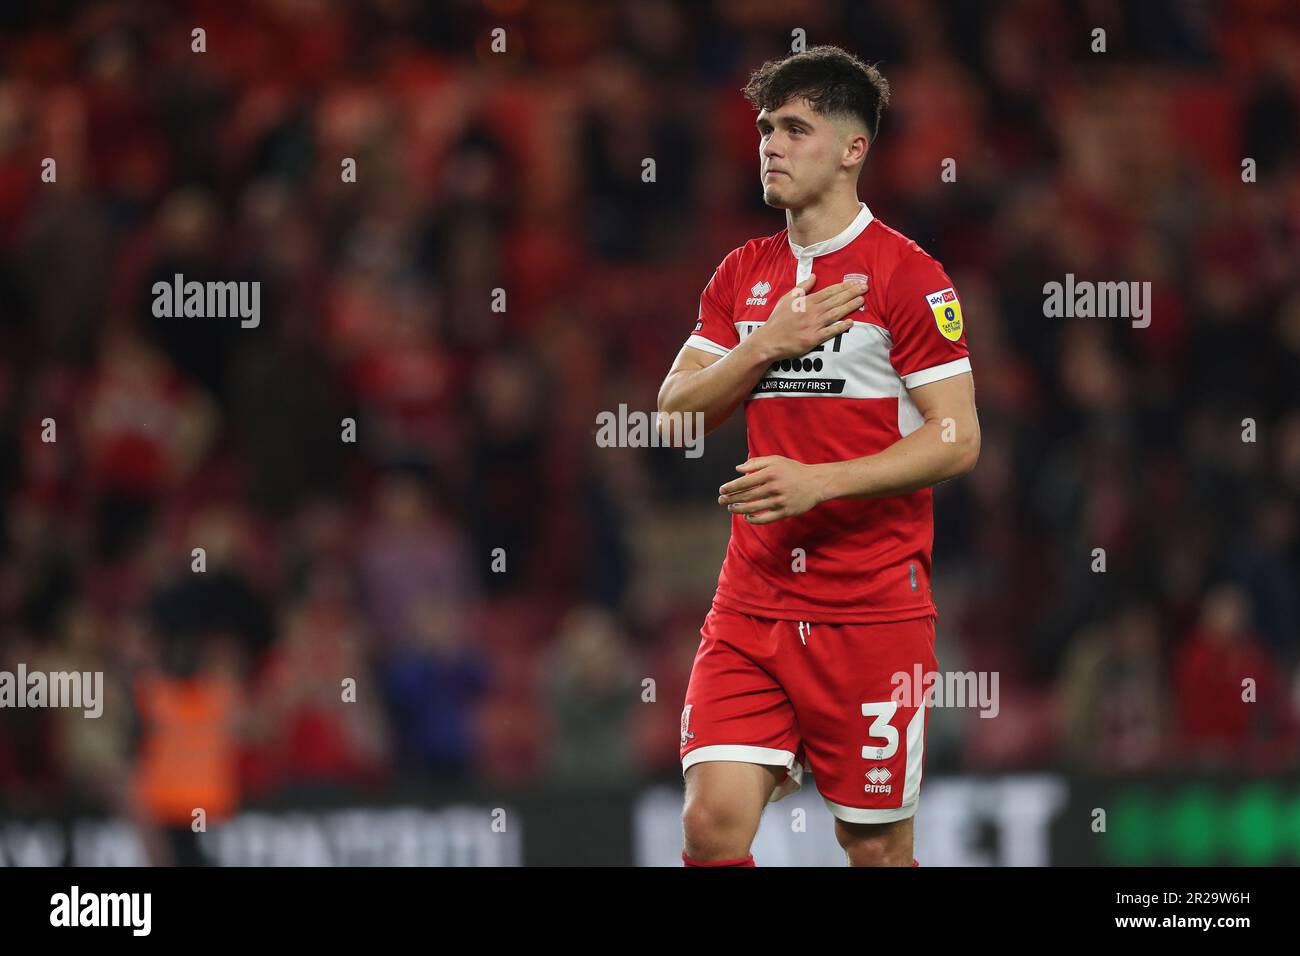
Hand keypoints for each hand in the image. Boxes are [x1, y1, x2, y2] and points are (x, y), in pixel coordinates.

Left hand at [718, 456, 831, 524]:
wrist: (816, 483)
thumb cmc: (793, 470)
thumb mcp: (776, 460)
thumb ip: (756, 463)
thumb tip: (737, 469)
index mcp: (770, 473)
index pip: (744, 482)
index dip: (730, 487)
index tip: (722, 490)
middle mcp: (774, 487)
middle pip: (746, 496)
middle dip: (730, 499)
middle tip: (721, 501)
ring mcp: (780, 501)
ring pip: (754, 508)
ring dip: (739, 509)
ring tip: (731, 508)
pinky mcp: (785, 512)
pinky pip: (765, 519)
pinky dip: (754, 519)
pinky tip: (746, 517)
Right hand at [749, 275, 865, 361]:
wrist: (769, 340)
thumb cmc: (777, 320)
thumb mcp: (787, 299)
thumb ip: (802, 288)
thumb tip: (813, 276)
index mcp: (807, 301)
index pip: (829, 291)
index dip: (844, 286)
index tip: (856, 282)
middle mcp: (812, 311)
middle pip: (835, 300)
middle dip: (851, 293)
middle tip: (865, 287)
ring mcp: (813, 325)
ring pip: (835, 314)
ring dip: (849, 306)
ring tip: (861, 301)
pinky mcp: (813, 339)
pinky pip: (829, 332)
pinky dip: (840, 327)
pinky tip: (851, 322)